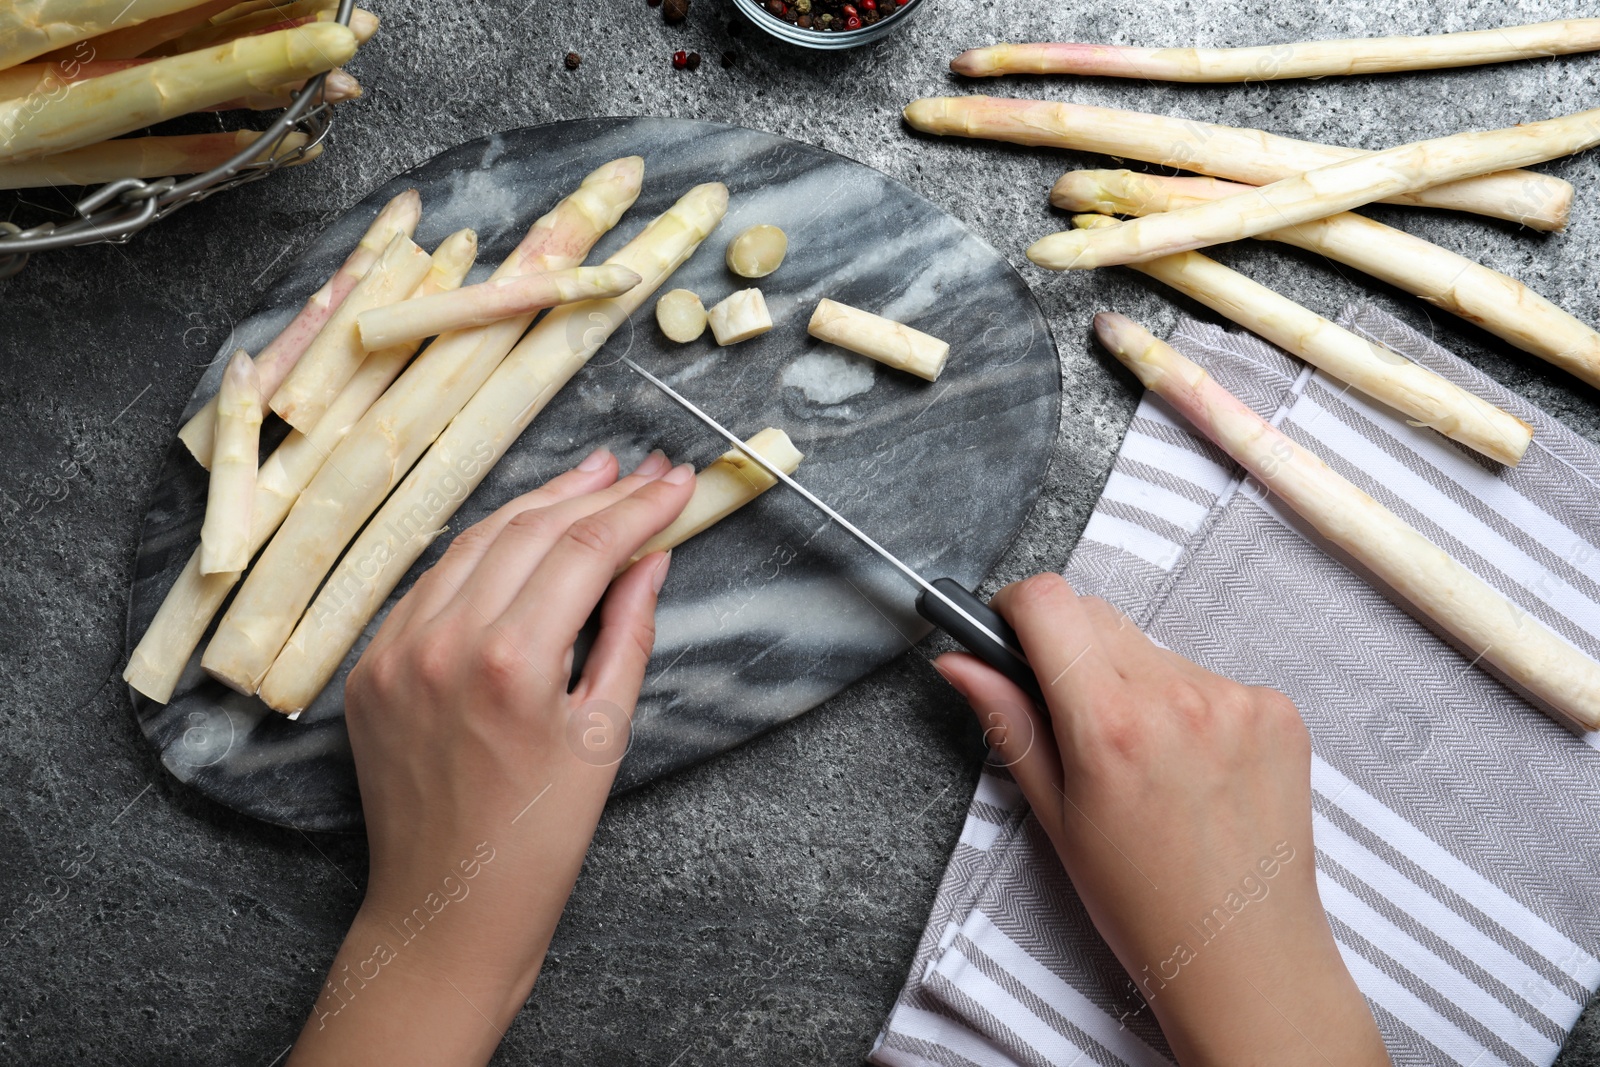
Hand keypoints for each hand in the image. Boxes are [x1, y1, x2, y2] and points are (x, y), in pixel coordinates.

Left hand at [290, 447, 695, 1066]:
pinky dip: (480, 550)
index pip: (582, 550)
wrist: (448, 908)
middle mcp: (441, 643)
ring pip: (471, 543)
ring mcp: (394, 652)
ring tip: (587, 480)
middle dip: (589, 492)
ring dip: (533, 507)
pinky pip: (430, 583)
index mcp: (509, 663)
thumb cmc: (539, 840)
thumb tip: (650, 557)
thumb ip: (627, 632)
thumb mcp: (604, 735)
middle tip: (638, 468)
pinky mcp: (370, 667)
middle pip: (525, 531)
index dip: (635, 508)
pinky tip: (518, 534)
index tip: (674, 483)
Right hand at [935, 574, 1387, 1066]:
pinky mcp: (1277, 709)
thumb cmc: (1143, 902)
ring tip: (1141, 759)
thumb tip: (959, 660)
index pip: (1048, 602)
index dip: (1014, 607)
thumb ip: (1008, 722)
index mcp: (1111, 725)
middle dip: (1069, 647)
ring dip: (1130, 679)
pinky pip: (1207, 675)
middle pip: (1097, 615)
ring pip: (1151, 647)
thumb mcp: (1055, 815)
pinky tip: (1190, 767)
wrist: (1245, 955)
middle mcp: (1179, 699)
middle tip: (1071, 716)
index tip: (1008, 631)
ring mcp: (1237, 700)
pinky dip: (1187, 704)